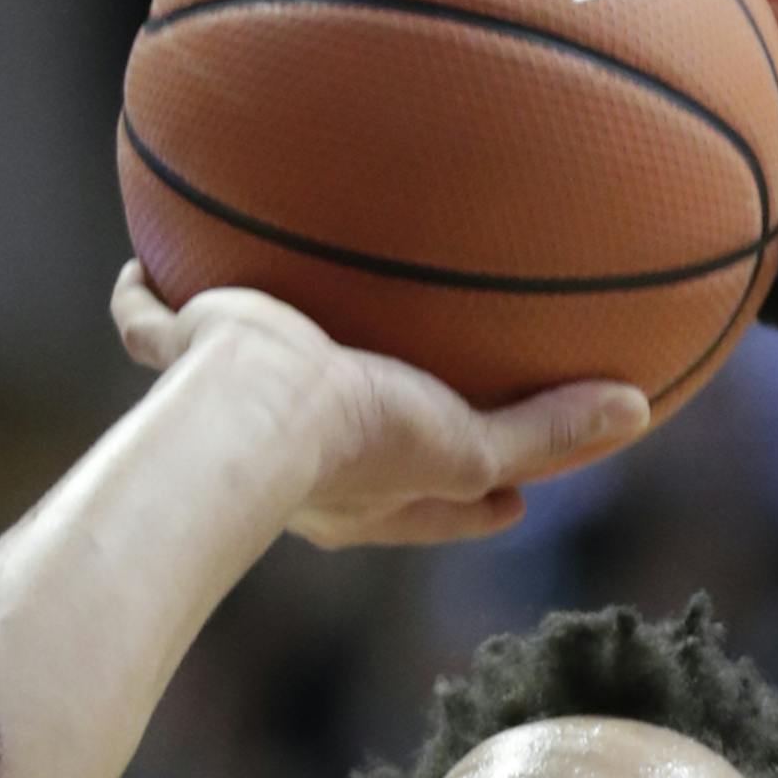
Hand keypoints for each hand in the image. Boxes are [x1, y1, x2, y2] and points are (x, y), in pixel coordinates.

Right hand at [110, 265, 649, 546]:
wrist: (251, 415)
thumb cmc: (355, 442)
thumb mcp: (464, 447)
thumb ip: (546, 432)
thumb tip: (638, 409)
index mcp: (362, 497)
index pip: (431, 509)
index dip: (474, 505)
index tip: (514, 500)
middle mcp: (295, 464)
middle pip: (340, 454)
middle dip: (374, 433)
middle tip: (420, 411)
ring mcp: (228, 405)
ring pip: (246, 383)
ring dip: (258, 361)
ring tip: (274, 322)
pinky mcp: (180, 350)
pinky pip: (150, 322)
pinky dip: (142, 299)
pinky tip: (139, 268)